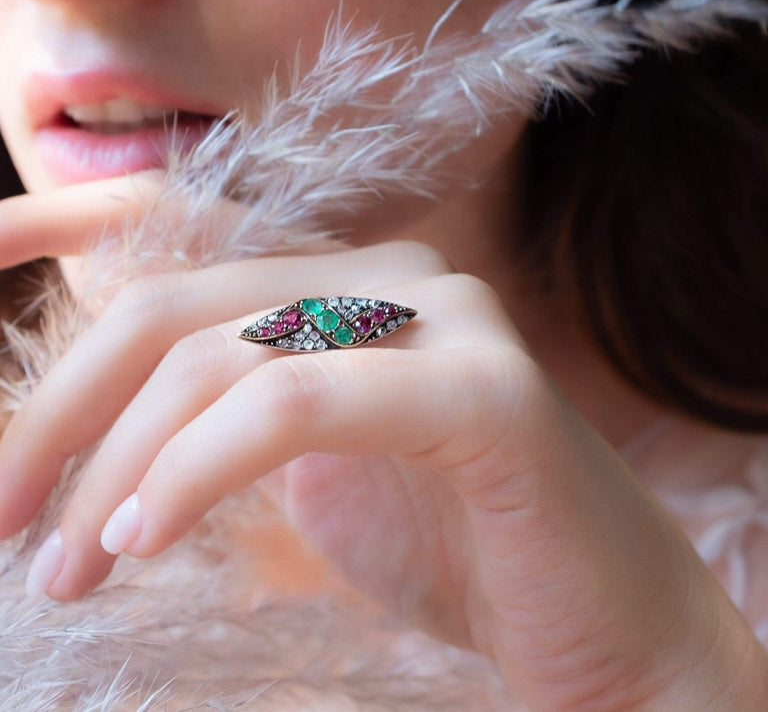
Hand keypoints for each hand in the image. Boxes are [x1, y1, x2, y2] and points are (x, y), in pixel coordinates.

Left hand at [0, 193, 764, 709]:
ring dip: (120, 463)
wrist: (608, 632)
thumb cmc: (458, 554)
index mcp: (357, 286)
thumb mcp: (316, 469)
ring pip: (224, 357)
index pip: (182, 268)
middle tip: (9, 522)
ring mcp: (452, 320)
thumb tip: (111, 425)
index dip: (62, 274)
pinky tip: (145, 539)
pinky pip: (298, 404)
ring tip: (72, 565)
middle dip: (65, 415)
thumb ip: (238, 418)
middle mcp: (402, 277)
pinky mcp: (488, 392)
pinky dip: (199, 470)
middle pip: (177, 312)